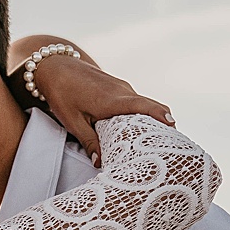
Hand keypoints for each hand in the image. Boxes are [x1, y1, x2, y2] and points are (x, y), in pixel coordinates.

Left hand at [31, 56, 173, 166]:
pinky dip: (142, 113)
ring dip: (152, 118)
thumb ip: (89, 141)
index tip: (175, 127)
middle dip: (163, 122)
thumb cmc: (62, 94)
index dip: (160, 116)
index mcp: (112, 99)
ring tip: (159, 140)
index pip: (144, 107)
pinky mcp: (117, 86)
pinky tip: (140, 128)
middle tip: (173, 143)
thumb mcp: (73, 121)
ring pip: (143, 103)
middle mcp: (121, 90)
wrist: (54, 66)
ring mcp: (120, 86)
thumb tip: (100, 163)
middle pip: (150, 106)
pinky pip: (135, 100)